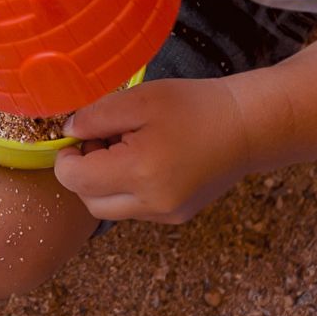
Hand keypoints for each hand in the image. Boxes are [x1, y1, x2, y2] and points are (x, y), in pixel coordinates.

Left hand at [50, 74, 256, 222]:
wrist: (249, 126)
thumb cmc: (196, 106)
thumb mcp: (140, 99)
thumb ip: (95, 116)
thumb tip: (67, 132)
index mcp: (140, 173)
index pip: (75, 180)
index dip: (67, 157)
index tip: (78, 135)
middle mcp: (152, 204)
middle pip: (88, 201)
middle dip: (83, 172)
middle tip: (102, 138)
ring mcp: (166, 214)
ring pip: (109, 209)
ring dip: (103, 183)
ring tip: (126, 147)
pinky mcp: (177, 216)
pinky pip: (134, 209)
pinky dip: (126, 189)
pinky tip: (145, 160)